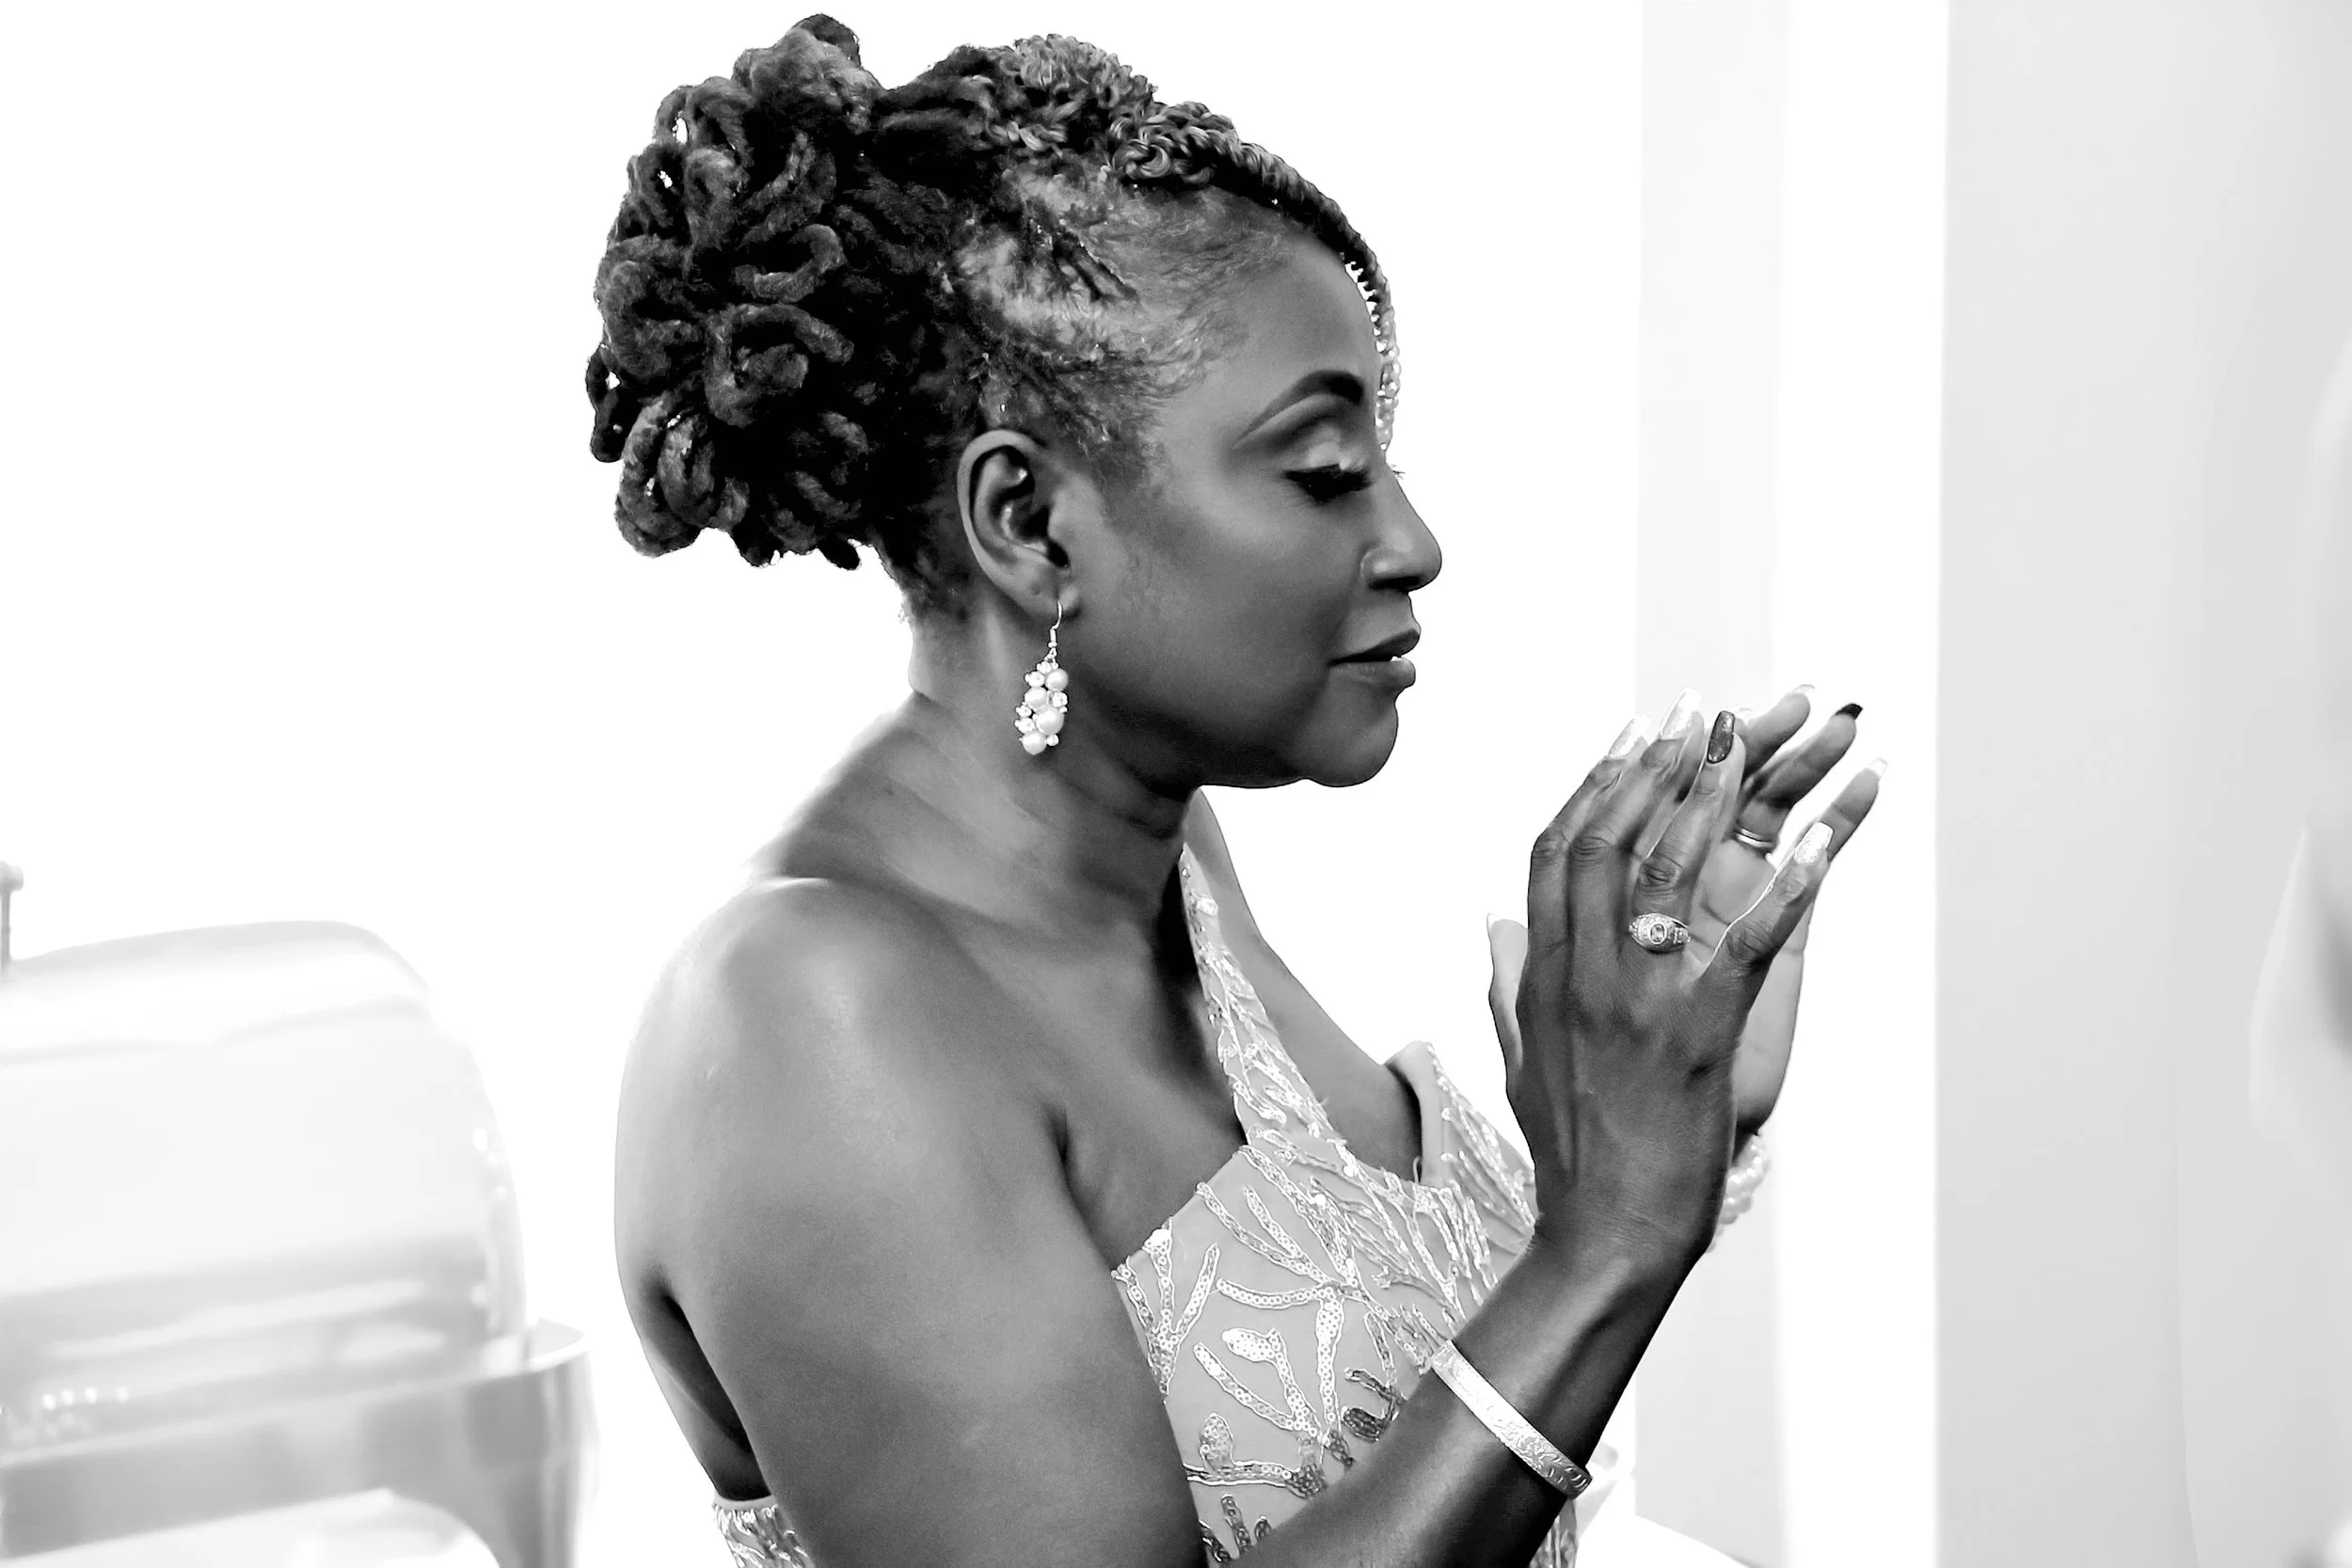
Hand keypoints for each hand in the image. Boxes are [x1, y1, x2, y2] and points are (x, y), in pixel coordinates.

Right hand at [1486, 706, 1878, 1261]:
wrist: (1604, 1236)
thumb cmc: (1572, 1157)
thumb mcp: (1521, 1062)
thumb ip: (1507, 987)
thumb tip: (1492, 928)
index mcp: (1541, 978)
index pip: (1553, 853)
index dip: (1592, 783)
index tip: (1626, 732)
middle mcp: (1582, 975)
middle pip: (1608, 840)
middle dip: (1652, 765)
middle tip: (1693, 709)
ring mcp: (1637, 1000)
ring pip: (1670, 871)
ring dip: (1713, 794)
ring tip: (1747, 735)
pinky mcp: (1697, 1033)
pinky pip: (1750, 940)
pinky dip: (1792, 884)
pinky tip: (1824, 838)